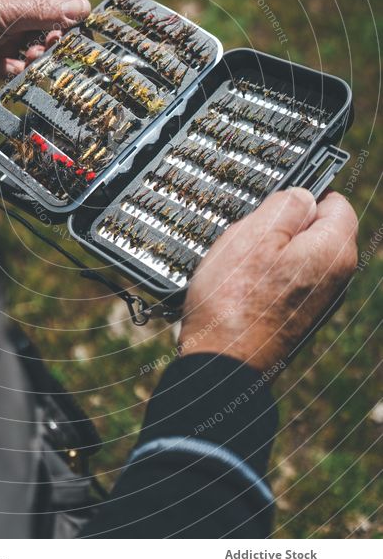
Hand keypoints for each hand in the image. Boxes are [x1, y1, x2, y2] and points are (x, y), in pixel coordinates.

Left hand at [0, 0, 89, 96]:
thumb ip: (43, 12)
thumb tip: (83, 7)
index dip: (69, 9)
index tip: (80, 24)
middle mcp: (11, 12)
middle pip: (51, 25)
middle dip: (53, 37)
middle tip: (49, 45)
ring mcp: (5, 39)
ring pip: (39, 50)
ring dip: (37, 56)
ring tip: (27, 59)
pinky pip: (21, 69)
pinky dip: (19, 71)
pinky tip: (8, 69)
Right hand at [179, 188, 357, 374]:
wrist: (222, 363)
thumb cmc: (234, 300)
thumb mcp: (254, 233)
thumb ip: (286, 205)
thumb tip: (304, 195)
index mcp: (333, 252)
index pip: (336, 202)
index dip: (304, 194)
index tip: (274, 202)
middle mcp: (336, 278)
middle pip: (317, 230)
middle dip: (283, 225)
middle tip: (250, 235)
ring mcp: (318, 300)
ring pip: (298, 255)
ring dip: (271, 251)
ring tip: (241, 264)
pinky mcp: (299, 316)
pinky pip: (287, 280)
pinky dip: (267, 276)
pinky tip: (242, 285)